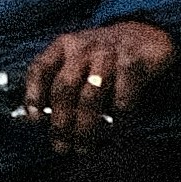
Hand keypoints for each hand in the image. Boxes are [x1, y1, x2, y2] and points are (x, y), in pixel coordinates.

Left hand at [20, 17, 175, 140]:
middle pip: (65, 87)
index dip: (33, 95)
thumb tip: (36, 120)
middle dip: (61, 122)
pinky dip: (117, 118)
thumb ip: (59, 85)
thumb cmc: (104, 58)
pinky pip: (122, 97)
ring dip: (86, 126)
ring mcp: (109, 53)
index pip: (40, 68)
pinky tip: (115, 130)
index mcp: (64, 46)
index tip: (35, 121)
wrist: (146, 33)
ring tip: (85, 148)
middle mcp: (84, 47)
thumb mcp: (78, 62)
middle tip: (62, 147)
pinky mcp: (134, 62)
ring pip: (91, 95)